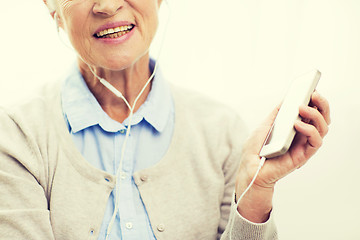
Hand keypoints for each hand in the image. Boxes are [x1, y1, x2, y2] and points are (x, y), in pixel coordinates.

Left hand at [235, 91, 330, 222]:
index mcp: (294, 127)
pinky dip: (309, 130)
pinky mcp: (303, 156)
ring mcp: (303, 145)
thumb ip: (277, 113)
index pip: (311, 112)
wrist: (250, 168)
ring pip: (323, 128)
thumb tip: (288, 98)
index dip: (315, 100)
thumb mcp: (265, 125)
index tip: (312, 88)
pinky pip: (315, 142)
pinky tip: (297, 124)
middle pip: (322, 118)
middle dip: (321, 104)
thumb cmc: (255, 148)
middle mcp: (302, 135)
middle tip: (314, 94)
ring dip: (315, 115)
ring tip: (302, 107)